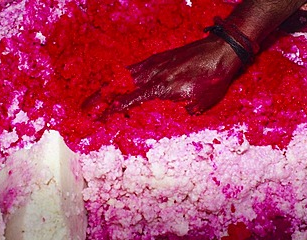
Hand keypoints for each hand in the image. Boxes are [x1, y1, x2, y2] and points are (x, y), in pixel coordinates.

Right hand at [102, 35, 241, 115]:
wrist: (221, 51)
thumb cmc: (213, 80)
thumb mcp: (198, 105)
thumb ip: (178, 112)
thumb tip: (167, 115)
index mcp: (160, 89)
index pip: (128, 102)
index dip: (111, 112)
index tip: (98, 120)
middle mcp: (152, 75)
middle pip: (118, 86)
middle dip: (99, 99)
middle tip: (84, 109)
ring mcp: (153, 64)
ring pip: (123, 76)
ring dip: (106, 87)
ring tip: (94, 97)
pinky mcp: (157, 58)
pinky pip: (134, 68)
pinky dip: (121, 76)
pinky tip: (118, 81)